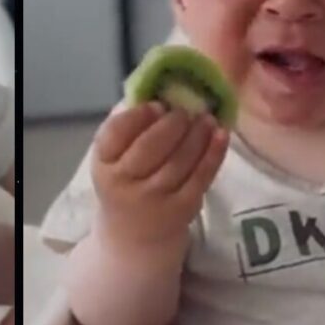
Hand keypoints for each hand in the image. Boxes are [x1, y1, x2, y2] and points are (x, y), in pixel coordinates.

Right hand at [91, 102, 228, 248]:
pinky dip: (214, 152)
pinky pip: (202, 175)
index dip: (139, 115)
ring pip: (180, 159)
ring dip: (197, 132)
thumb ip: (129, 126)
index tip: (157, 105)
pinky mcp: (182, 209)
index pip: (116, 133)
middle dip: (173, 122)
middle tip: (186, 109)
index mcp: (102, 164)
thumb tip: (159, 86)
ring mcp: (154, 198)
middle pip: (152, 145)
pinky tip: (221, 134)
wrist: (132, 238)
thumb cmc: (124, 183)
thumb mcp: (113, 159)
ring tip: (206, 117)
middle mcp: (124, 183)